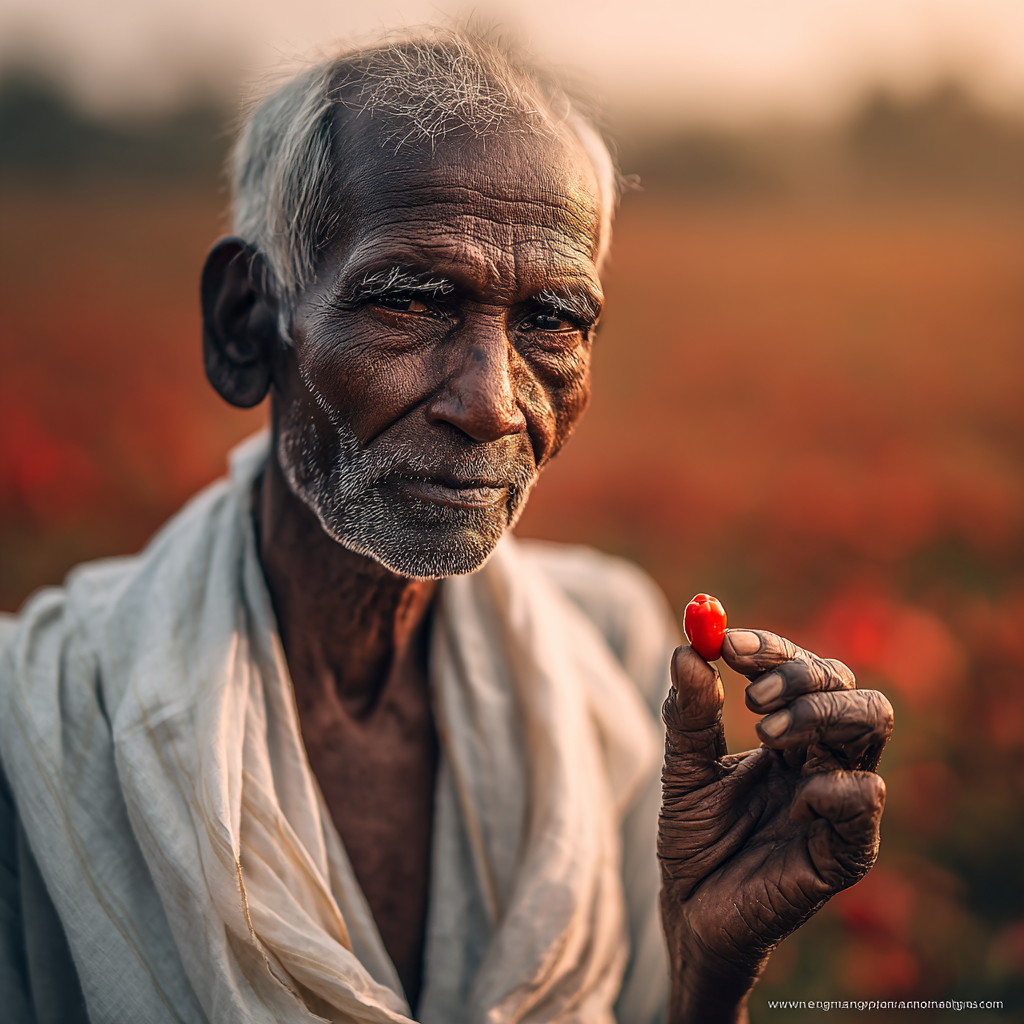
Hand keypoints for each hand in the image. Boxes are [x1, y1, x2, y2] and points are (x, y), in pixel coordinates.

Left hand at [658, 628, 892, 1023]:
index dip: (770, 649)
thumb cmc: (694, 837)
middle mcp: (820, 757)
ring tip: (766, 731)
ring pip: (871, 722)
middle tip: (752, 697)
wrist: (689, 912)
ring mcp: (837, 798)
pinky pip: (864, 800)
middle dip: (802, 675)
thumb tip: (687, 649)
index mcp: (788, 733)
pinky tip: (798, 794)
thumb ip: (688, 713)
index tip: (727, 643)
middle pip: (845, 685)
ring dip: (821, 711)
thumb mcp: (683, 768)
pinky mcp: (845, 848)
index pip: (799, 669)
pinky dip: (835, 782)